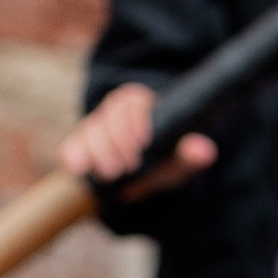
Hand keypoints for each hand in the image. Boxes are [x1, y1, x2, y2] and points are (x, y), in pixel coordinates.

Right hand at [59, 79, 217, 199]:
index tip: (143, 143)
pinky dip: (73, 154)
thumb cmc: (165, 161)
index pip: (134, 102)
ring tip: (109, 174)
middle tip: (125, 167)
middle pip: (110, 116)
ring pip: (91, 129)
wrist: (144, 175)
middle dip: (116, 141)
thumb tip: (205, 151)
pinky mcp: (81, 145)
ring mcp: (96, 126)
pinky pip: (73, 145)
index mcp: (141, 104)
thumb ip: (189, 156)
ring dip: (97, 151)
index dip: (136, 121)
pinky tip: (77, 168)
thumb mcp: (180, 160)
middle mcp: (115, 111)